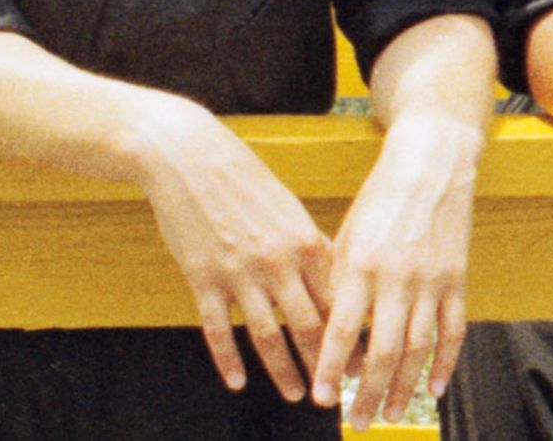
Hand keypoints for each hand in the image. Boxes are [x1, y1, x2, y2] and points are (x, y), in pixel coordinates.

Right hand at [127, 98, 334, 400]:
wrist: (189, 156)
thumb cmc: (244, 181)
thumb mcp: (290, 210)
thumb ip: (312, 247)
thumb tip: (335, 280)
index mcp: (308, 243)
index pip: (339, 301)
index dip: (352, 336)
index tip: (363, 362)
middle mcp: (279, 261)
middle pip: (310, 325)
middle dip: (324, 365)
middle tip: (334, 394)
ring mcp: (240, 272)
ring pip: (267, 334)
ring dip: (282, 370)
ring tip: (294, 396)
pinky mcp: (202, 276)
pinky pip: (218, 328)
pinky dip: (227, 359)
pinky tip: (236, 382)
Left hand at [309, 113, 480, 422]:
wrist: (431, 165)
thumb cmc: (380, 200)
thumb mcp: (347, 237)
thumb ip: (337, 285)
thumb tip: (329, 336)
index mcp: (361, 266)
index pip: (341, 330)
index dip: (330, 368)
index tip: (320, 398)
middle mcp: (397, 279)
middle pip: (382, 351)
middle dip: (368, 393)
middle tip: (358, 422)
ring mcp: (432, 281)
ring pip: (418, 348)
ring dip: (403, 387)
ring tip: (392, 413)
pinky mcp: (457, 279)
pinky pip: (453, 331)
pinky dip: (445, 363)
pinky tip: (435, 387)